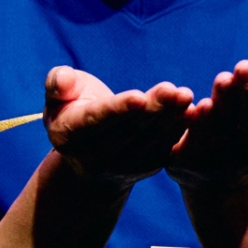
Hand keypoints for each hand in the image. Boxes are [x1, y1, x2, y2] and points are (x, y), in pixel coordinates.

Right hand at [44, 66, 192, 185]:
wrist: (88, 150)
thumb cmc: (73, 108)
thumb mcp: (57, 95)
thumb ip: (57, 83)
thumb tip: (63, 80)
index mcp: (70, 135)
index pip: (97, 121)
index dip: (118, 110)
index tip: (138, 97)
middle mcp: (94, 158)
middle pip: (129, 129)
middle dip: (153, 108)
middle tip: (173, 89)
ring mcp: (122, 167)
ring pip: (151, 138)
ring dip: (171, 117)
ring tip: (185, 95)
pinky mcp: (146, 167)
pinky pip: (165, 145)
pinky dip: (179, 127)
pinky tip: (191, 109)